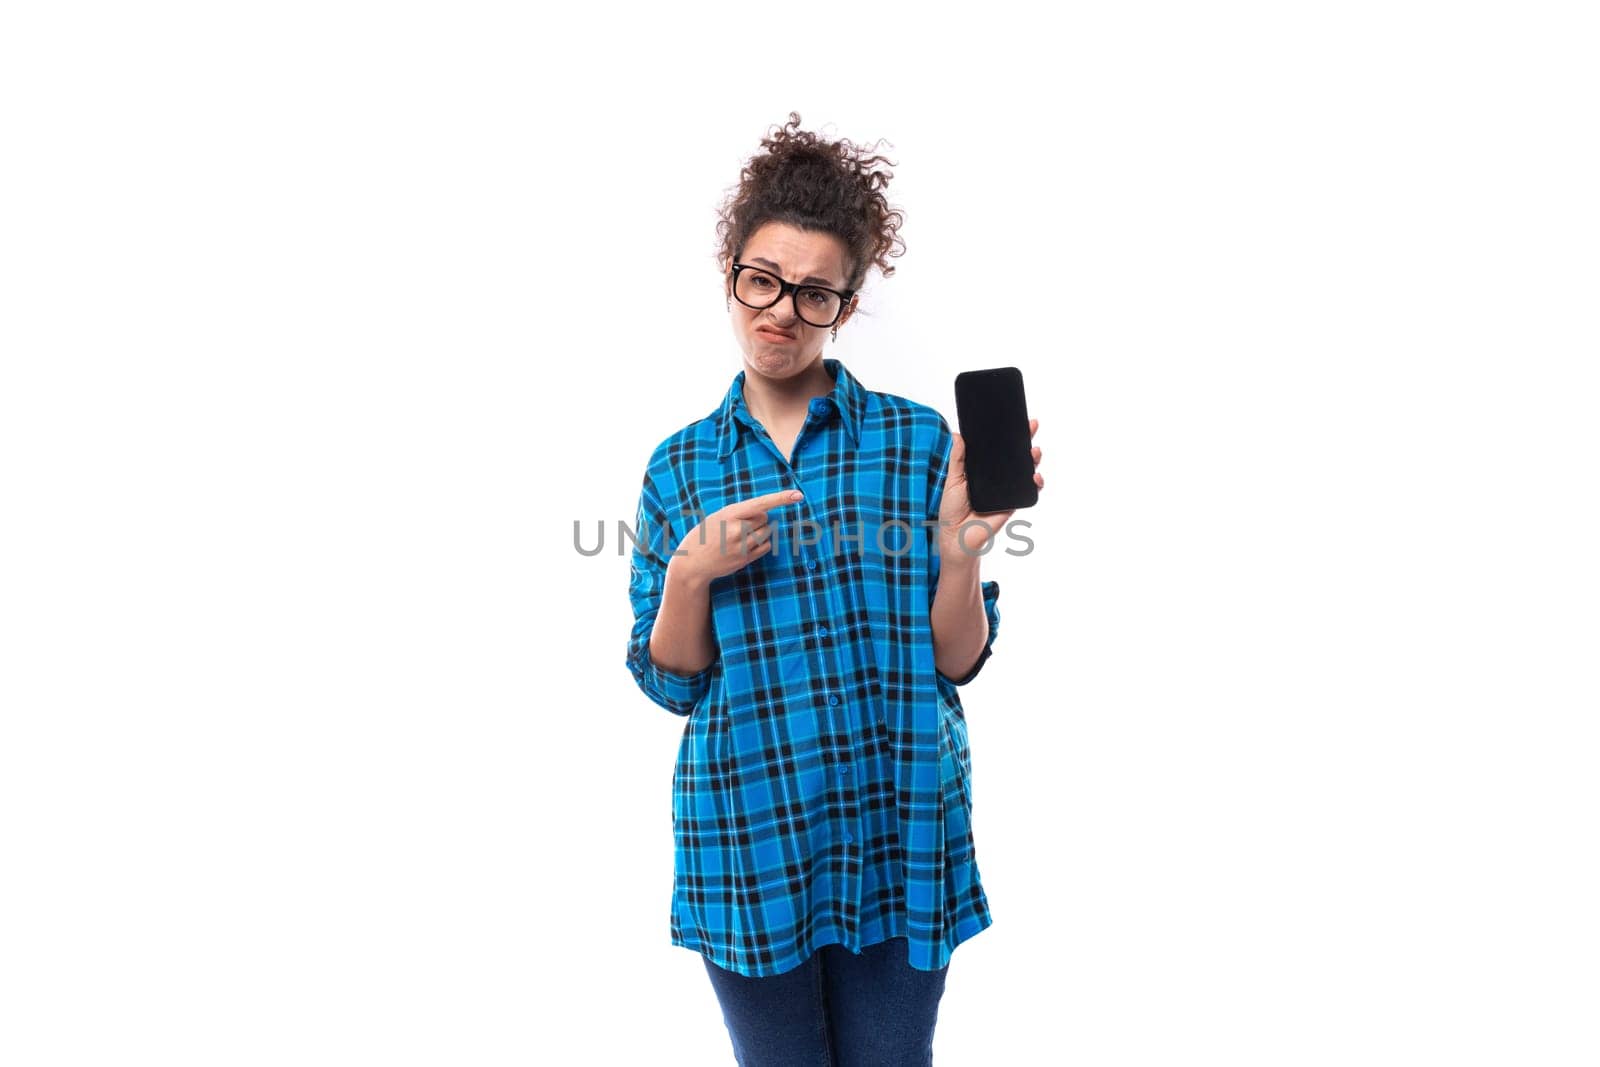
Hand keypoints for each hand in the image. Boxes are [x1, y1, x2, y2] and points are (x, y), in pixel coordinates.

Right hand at [670, 489, 803, 583]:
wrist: (691, 562)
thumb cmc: (704, 535)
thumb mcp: (717, 517)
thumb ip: (739, 513)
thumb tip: (765, 513)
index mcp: (729, 514)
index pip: (760, 504)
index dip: (780, 498)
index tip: (798, 495)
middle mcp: (737, 530)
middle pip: (765, 518)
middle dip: (757, 518)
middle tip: (740, 524)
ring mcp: (742, 546)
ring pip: (767, 532)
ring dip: (760, 530)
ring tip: (741, 535)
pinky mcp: (746, 559)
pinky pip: (766, 546)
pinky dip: (761, 543)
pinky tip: (745, 545)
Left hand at [937, 418, 1042, 558]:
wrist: (957, 536)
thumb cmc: (952, 509)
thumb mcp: (953, 480)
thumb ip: (957, 459)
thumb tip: (957, 435)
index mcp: (983, 468)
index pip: (998, 447)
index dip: (1008, 433)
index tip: (1016, 419)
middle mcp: (998, 477)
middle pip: (1015, 455)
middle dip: (1026, 439)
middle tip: (1031, 426)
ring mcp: (1007, 489)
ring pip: (1026, 470)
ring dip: (1033, 459)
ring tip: (1034, 451)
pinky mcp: (1014, 502)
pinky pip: (1029, 491)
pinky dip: (1035, 483)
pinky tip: (1035, 477)